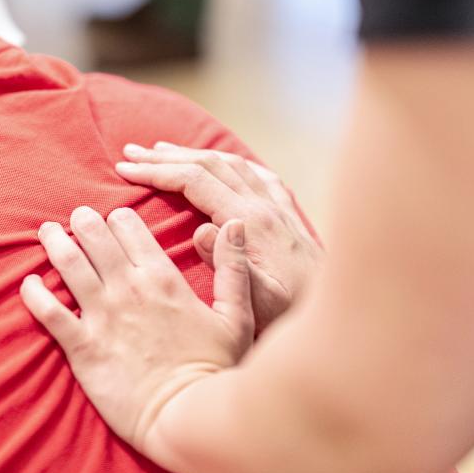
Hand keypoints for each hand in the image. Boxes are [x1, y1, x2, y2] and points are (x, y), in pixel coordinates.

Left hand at [20, 207, 252, 455]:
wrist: (187, 418)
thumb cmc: (216, 370)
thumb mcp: (237, 317)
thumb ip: (233, 268)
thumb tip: (235, 224)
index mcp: (162, 278)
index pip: (129, 227)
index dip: (117, 218)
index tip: (111, 220)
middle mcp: (128, 289)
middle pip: (94, 237)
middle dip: (81, 221)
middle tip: (74, 218)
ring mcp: (103, 316)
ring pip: (68, 263)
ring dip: (54, 243)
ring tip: (46, 233)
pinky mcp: (83, 346)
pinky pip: (48, 312)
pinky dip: (34, 293)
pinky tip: (28, 283)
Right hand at [116, 143, 322, 330]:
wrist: (348, 321)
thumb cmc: (297, 320)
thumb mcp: (261, 305)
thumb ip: (232, 268)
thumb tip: (202, 230)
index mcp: (252, 224)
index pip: (196, 181)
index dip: (157, 171)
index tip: (125, 168)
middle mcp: (266, 208)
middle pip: (210, 165)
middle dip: (166, 156)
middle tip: (130, 151)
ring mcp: (281, 210)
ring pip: (231, 165)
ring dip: (194, 154)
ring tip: (163, 150)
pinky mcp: (291, 220)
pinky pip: (258, 176)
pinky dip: (231, 164)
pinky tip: (226, 166)